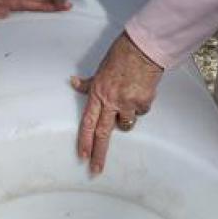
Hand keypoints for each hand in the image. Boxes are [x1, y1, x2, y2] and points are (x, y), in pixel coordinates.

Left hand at [72, 32, 162, 175]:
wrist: (142, 49)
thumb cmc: (121, 55)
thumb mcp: (100, 69)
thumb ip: (89, 83)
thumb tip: (74, 82)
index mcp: (98, 93)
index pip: (88, 122)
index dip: (85, 140)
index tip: (83, 155)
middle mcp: (111, 101)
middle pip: (103, 133)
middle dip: (99, 154)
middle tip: (96, 169)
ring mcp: (127, 103)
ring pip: (125, 124)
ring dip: (126, 119)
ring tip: (129, 100)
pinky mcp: (142, 102)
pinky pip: (141, 112)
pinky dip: (140, 105)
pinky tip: (140, 91)